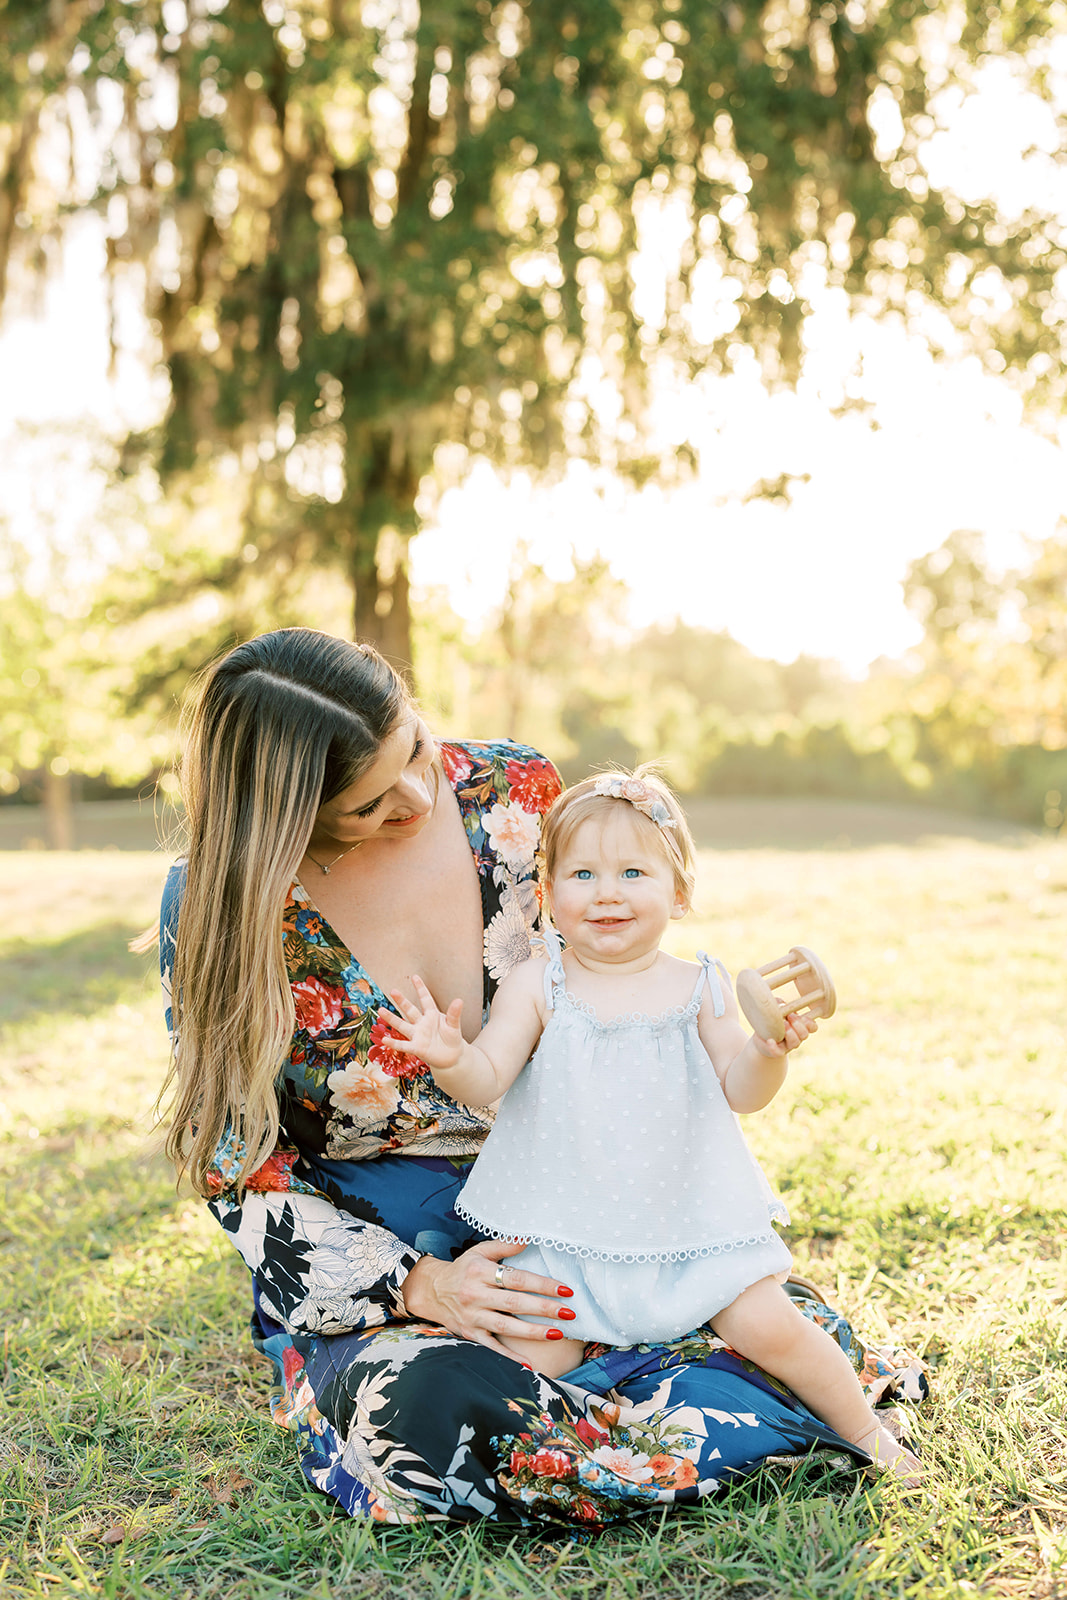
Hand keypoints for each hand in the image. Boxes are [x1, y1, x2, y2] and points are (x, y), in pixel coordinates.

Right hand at [380, 975, 464, 1069]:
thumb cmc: (452, 1038)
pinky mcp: (416, 1048)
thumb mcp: (454, 1025)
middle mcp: (422, 1023)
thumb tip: (459, 1000)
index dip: (420, 988)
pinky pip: (403, 1045)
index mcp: (432, 1014)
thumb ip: (454, 1014)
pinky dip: (394, 1043)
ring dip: (392, 1019)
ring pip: (402, 1026)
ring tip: (380, 1010)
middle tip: (393, 991)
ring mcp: (418, 1035)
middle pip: (410, 1010)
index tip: (414, 977)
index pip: (425, 999)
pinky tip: (384, 1040)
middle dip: (402, 1001)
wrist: (452, 1057)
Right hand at [400, 1238, 575, 1359]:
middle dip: (544, 1309)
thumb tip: (530, 1238)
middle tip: (569, 1313)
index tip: (565, 1290)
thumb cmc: (462, 1269)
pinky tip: (528, 1364)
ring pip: (507, 1326)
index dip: (542, 1285)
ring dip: (534, 1332)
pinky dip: (509, 1356)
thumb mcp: (479, 1251)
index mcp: (481, 1272)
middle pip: (515, 1303)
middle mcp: (476, 1294)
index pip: (517, 1279)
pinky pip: (491, 1347)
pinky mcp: (469, 1333)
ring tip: (558, 1334)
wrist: (431, 1290)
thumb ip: (505, 1245)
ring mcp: (473, 1316)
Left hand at [753, 1010, 818, 1058]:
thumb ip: (779, 1004)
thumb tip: (781, 1003)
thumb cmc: (771, 1021)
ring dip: (790, 1033)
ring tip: (782, 1025)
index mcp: (799, 1027)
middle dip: (798, 1025)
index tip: (803, 1017)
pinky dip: (774, 1047)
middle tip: (789, 1016)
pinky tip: (770, 1041)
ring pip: (795, 1042)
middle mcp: (796, 1037)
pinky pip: (778, 1052)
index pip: (812, 1027)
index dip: (810, 1023)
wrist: (762, 1038)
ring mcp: (788, 1046)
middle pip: (804, 1034)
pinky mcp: (777, 1051)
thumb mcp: (775, 1009)